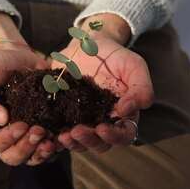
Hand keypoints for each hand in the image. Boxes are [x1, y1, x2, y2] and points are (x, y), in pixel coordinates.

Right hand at [0, 45, 58, 165]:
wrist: (16, 56)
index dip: (7, 139)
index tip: (21, 124)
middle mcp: (3, 137)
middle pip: (12, 156)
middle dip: (26, 147)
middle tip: (39, 130)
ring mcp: (24, 137)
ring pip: (31, 158)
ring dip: (42, 152)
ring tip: (51, 138)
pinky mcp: (42, 131)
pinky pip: (49, 148)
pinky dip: (56, 146)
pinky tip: (62, 136)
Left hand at [54, 33, 152, 152]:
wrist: (88, 44)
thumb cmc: (116, 56)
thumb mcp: (134, 66)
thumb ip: (141, 88)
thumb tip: (127, 111)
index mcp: (124, 115)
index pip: (124, 135)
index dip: (114, 136)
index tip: (102, 128)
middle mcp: (104, 122)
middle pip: (100, 143)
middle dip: (89, 141)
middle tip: (77, 131)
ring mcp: (83, 121)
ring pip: (80, 142)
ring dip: (72, 143)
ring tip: (63, 136)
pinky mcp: (64, 115)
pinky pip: (60, 131)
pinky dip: (55, 137)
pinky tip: (49, 133)